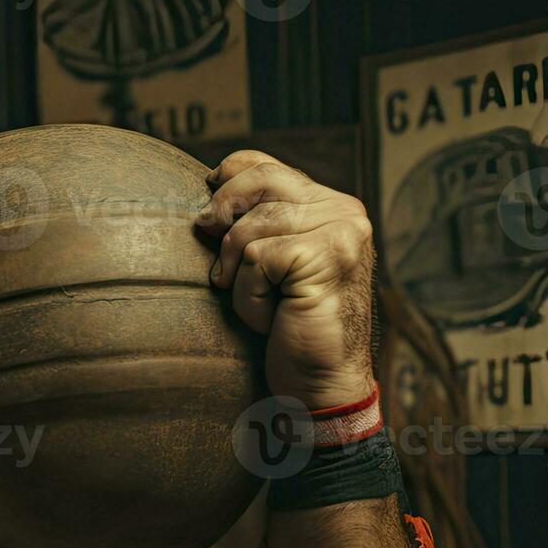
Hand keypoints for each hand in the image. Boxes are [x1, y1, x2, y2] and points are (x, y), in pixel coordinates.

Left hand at [198, 151, 376, 410]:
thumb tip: (203, 207)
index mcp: (329, 205)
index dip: (227, 180)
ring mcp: (342, 231)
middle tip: (219, 269)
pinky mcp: (329, 256)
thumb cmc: (286, 329)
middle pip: (256, 182)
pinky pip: (257, 259)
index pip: (264, 165)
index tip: (208, 217)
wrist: (318, 383)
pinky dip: (250, 297)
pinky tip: (272, 319)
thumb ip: (253, 228)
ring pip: (251, 228)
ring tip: (262, 306)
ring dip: (238, 277)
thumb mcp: (266, 269)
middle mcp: (344, 209)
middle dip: (223, 221)